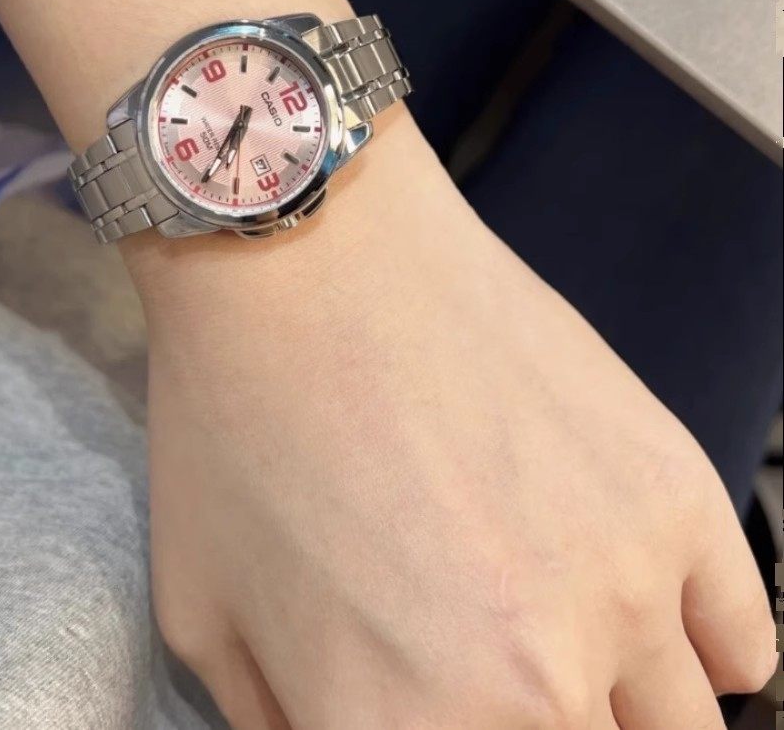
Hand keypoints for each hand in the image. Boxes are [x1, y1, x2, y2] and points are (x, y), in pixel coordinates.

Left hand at [135, 116, 775, 729]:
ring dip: (612, 702)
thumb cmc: (238, 416)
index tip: (437, 701)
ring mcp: (624, 588)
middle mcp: (534, 689)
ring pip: (673, 729)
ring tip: (550, 637)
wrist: (308, 253)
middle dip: (517, 723)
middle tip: (474, 663)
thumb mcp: (205, 615)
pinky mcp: (675, 495)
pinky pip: (743, 643)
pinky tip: (636, 612)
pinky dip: (698, 650)